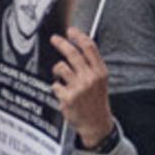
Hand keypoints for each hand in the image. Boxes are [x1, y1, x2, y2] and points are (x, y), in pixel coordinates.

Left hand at [50, 29, 115, 147]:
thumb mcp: (100, 81)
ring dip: (57, 69)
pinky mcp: (67, 98)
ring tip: (59, 74)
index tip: (70, 30)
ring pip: (61, 67)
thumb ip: (91, 65)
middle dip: (61, 43)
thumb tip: (77, 46)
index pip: (89, 48)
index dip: (79, 36)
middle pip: (73, 54)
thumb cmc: (96, 101)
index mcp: (100, 72)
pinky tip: (63, 93)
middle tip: (54, 39)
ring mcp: (78, 88)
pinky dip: (57, 87)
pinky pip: (55, 85)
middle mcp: (90, 78)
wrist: (96, 124)